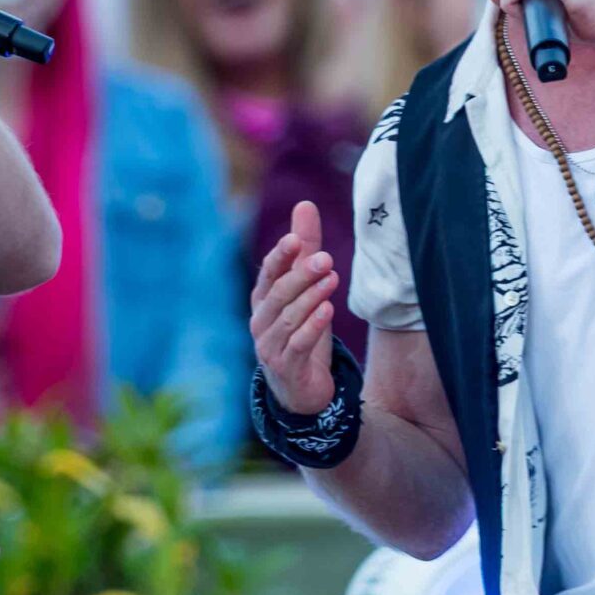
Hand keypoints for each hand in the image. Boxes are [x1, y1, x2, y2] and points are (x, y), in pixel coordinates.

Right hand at [252, 200, 341, 414]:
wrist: (299, 388)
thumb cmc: (301, 332)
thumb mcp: (306, 290)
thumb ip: (305, 250)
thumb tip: (305, 205)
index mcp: (263, 300)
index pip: (268, 273)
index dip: (280, 257)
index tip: (296, 239)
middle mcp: (261, 321)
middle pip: (278, 294)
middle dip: (300, 275)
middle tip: (325, 258)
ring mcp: (270, 345)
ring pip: (288, 318)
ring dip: (310, 298)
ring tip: (332, 280)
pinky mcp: (286, 367)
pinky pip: (298, 344)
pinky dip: (312, 327)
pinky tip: (327, 311)